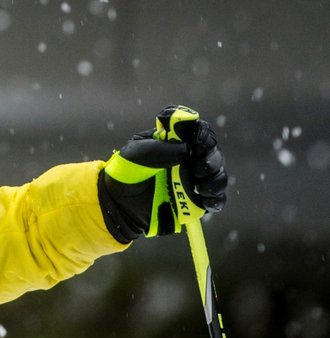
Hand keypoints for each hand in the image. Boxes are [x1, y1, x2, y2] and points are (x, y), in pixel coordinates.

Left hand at [98, 105, 225, 242]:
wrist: (119, 207)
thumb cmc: (124, 175)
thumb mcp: (133, 156)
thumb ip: (156, 149)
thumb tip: (186, 148)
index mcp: (173, 142)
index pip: (197, 131)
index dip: (202, 133)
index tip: (197, 141)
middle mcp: (187, 159)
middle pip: (212, 151)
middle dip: (210, 158)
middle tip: (196, 167)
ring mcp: (193, 180)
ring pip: (218, 175)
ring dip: (215, 179)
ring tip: (198, 186)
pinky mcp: (195, 202)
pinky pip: (216, 199)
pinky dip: (215, 199)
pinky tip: (203, 199)